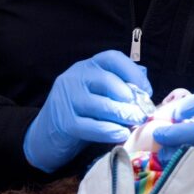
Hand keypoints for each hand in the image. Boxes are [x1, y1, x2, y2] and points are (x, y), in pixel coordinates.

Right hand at [24, 50, 151, 172]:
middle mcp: (75, 77)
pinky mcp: (64, 121)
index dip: (133, 72)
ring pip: (100, 105)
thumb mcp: (99, 93)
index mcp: (88, 66)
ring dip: (122, 115)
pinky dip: (109, 131)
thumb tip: (144, 88)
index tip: (146, 90)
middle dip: (130, 98)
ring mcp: (66, 98)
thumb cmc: (82, 111)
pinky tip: (121, 134)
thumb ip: (120, 86)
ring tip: (135, 123)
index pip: (112, 58)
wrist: (47, 134)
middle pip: (107, 81)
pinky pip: (91, 126)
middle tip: (142, 112)